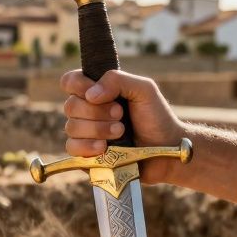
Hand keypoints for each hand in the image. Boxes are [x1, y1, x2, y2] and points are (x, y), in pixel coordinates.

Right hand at [58, 69, 186, 183]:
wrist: (166, 149)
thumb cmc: (156, 117)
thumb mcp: (143, 89)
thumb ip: (117, 80)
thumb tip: (90, 95)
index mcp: (98, 91)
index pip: (70, 81)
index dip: (79, 86)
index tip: (98, 94)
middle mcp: (88, 111)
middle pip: (70, 106)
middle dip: (97, 111)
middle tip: (120, 114)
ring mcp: (86, 134)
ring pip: (71, 128)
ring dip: (98, 129)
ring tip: (120, 132)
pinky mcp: (87, 156)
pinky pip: (72, 148)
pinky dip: (88, 146)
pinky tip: (104, 148)